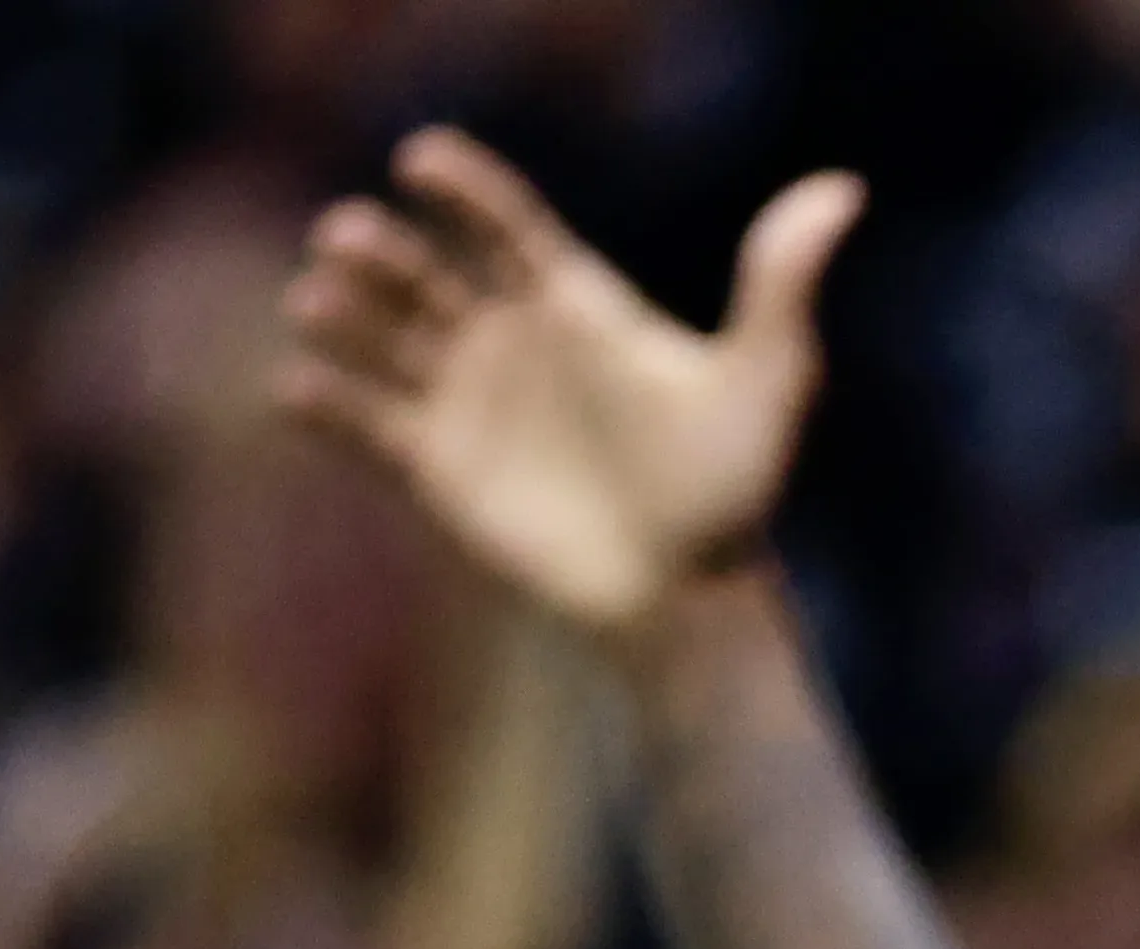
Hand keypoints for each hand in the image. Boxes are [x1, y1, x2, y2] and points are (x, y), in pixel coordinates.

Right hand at [274, 135, 853, 638]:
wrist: (688, 597)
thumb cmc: (732, 489)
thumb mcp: (768, 378)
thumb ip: (781, 285)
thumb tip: (842, 191)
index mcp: (571, 301)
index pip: (501, 221)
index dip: (462, 185)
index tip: (420, 159)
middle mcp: (508, 337)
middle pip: (423, 268)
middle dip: (379, 247)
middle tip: (349, 235)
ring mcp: (465, 399)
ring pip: (379, 332)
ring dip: (339, 309)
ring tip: (315, 299)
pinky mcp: (434, 467)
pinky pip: (361, 421)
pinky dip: (321, 402)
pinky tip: (297, 388)